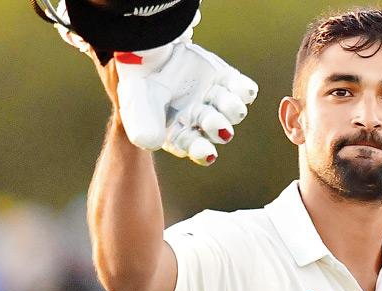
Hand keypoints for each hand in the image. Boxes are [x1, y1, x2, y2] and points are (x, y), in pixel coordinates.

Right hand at [115, 41, 257, 164]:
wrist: (150, 45)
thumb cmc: (140, 79)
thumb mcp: (135, 101)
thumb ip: (143, 123)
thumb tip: (151, 144)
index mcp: (180, 132)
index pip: (194, 146)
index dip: (201, 152)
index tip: (208, 154)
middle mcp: (201, 119)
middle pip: (216, 129)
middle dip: (217, 128)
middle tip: (221, 128)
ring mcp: (215, 100)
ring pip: (232, 110)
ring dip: (232, 108)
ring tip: (230, 103)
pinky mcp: (227, 80)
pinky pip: (243, 90)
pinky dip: (245, 90)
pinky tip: (245, 90)